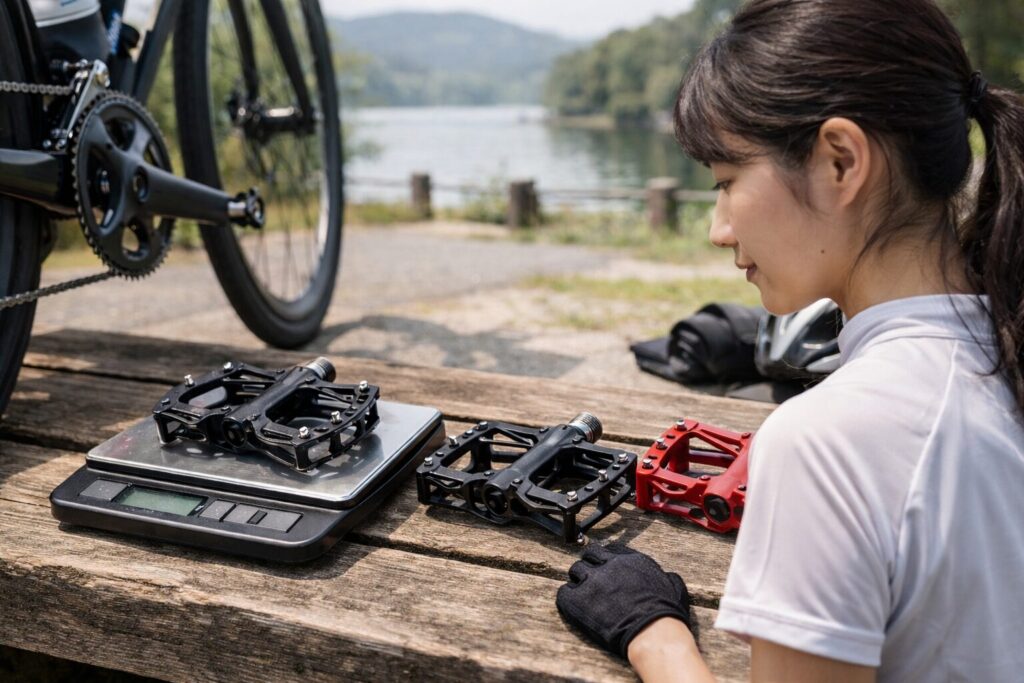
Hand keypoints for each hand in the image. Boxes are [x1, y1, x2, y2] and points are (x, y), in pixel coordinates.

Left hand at [556, 543, 691, 657]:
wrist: (652, 632)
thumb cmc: (666, 613)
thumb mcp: (673, 586)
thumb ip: (664, 576)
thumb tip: (667, 577)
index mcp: (630, 559)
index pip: (610, 549)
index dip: (606, 559)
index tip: (606, 567)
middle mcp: (609, 564)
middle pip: (589, 556)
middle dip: (589, 566)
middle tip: (591, 580)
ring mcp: (592, 581)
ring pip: (575, 570)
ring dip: (578, 581)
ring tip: (583, 594)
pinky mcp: (578, 600)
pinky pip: (564, 592)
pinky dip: (568, 598)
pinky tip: (574, 606)